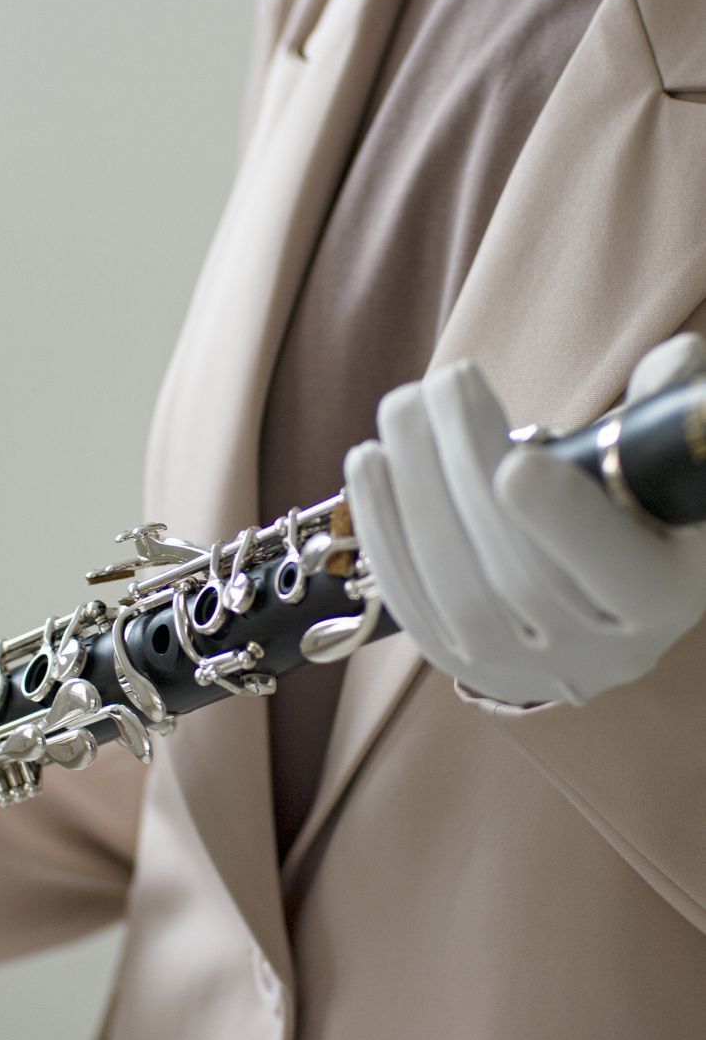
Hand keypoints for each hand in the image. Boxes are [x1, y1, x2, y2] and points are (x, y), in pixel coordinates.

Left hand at [344, 335, 705, 705]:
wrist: (601, 593)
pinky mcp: (460, 665)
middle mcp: (599, 653)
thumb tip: (663, 369)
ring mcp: (523, 670)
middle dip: (468, 471)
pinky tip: (368, 464)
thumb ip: (672, 409)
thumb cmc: (639, 503)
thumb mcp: (671, 457)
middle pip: (519, 577)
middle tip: (439, 385)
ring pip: (457, 592)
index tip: (516, 463)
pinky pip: (412, 604)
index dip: (565, 524)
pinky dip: (383, 532)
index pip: (623, 576)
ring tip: (401, 409)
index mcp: (665, 599)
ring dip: (414, 492)